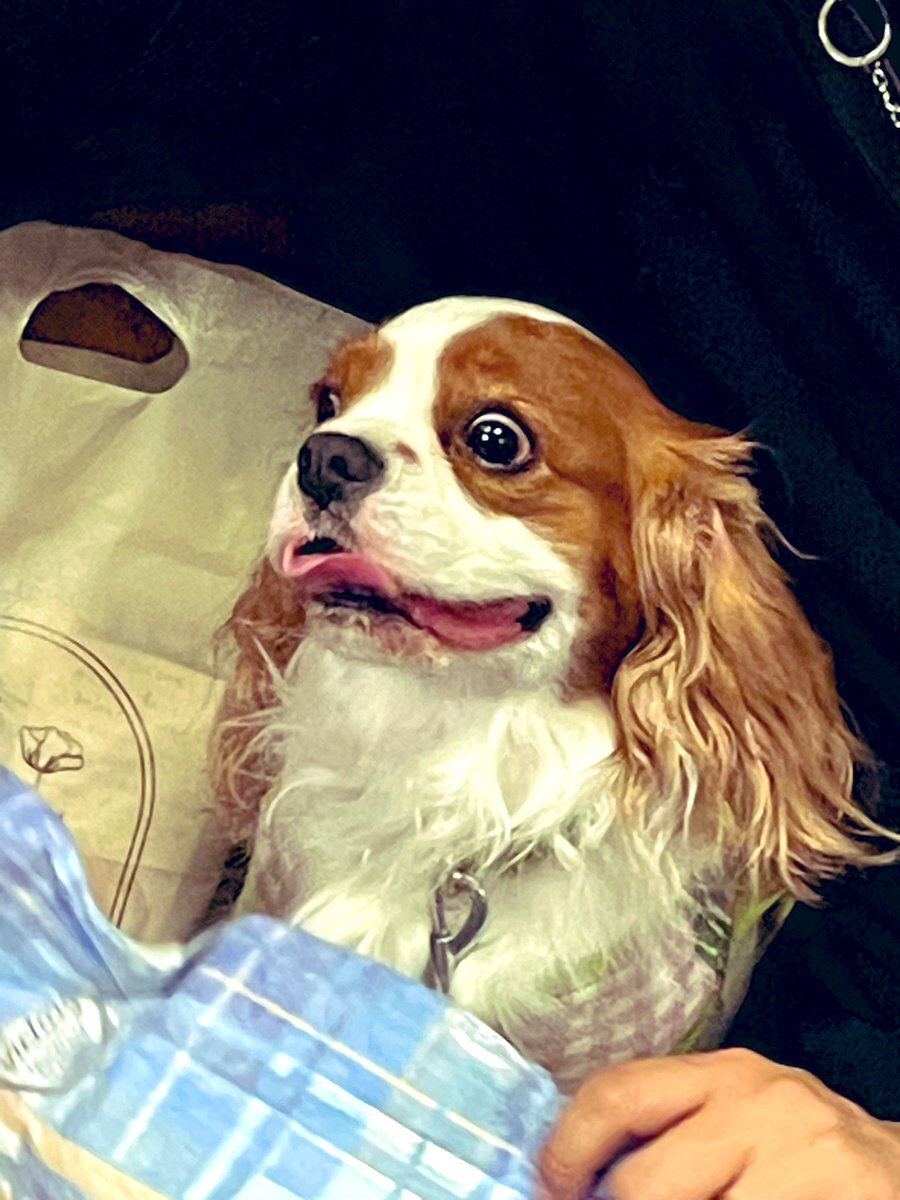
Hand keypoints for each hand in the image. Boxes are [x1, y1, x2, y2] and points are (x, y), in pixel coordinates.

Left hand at [538, 1048, 899, 1198]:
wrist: (898, 1174)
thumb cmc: (800, 1158)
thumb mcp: (732, 1124)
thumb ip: (667, 1134)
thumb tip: (575, 1175)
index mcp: (717, 1074)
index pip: (616, 1093)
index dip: (568, 1149)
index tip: (548, 1188)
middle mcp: (756, 1099)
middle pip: (644, 1182)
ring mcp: (801, 1151)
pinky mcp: (840, 1193)